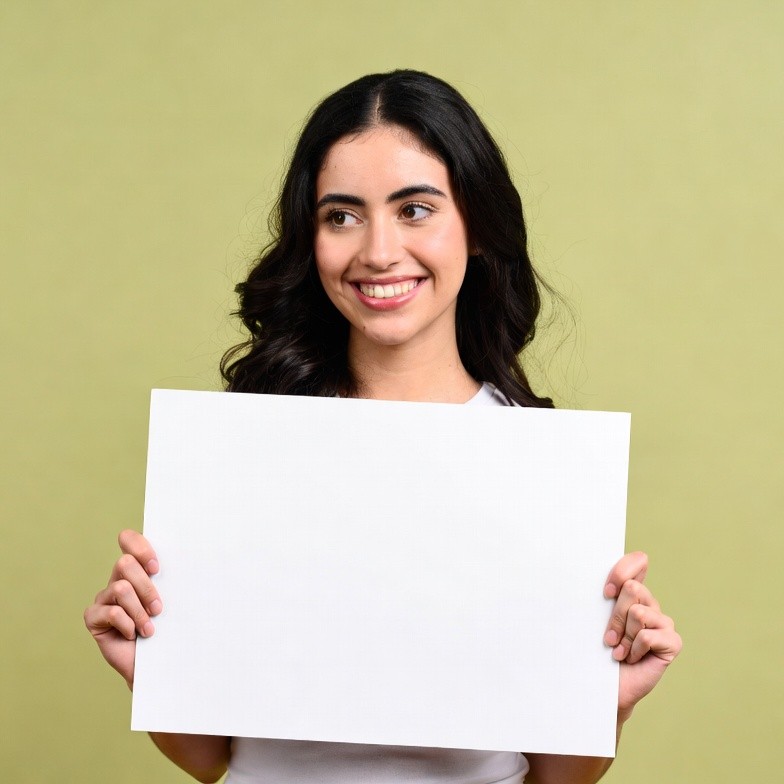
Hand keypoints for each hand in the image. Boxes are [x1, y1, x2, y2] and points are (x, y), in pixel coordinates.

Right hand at [83, 529, 161, 687]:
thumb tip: (193, 559)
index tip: (156, 568)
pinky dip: (128, 625)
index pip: (128, 540)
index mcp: (137, 570)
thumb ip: (172, 580)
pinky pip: (111, 612)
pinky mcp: (93, 617)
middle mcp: (117, 579)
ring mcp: (103, 598)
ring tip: (149, 628)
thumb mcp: (173, 600)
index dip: (140, 548)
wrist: (156, 664)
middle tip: (159, 609)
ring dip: (139, 611)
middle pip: (124, 564)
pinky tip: (133, 636)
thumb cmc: (167, 629)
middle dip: (146, 587)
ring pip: (121, 588)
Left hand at [603, 551, 681, 721]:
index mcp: (633, 592)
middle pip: (632, 588)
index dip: (621, 572)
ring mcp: (664, 622)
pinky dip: (633, 649)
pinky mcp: (672, 641)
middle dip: (615, 615)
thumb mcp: (595, 618)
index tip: (605, 593)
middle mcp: (651, 603)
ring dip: (623, 636)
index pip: (638, 561)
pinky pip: (647, 636)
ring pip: (637, 612)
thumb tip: (596, 573)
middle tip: (609, 637)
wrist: (605, 686)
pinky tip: (632, 658)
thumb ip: (604, 595)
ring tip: (620, 650)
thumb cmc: (596, 650)